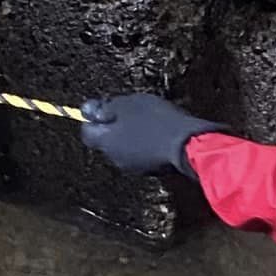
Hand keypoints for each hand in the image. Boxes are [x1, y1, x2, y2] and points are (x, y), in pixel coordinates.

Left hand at [79, 94, 223, 177]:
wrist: (188, 143)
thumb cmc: (157, 121)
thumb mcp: (128, 104)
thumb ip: (105, 108)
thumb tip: (89, 110)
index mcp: (106, 142)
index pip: (87, 132)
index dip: (93, 118)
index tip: (104, 107)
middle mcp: (115, 158)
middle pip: (107, 140)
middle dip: (115, 126)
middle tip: (130, 111)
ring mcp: (134, 167)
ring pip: (125, 148)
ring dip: (131, 136)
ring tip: (148, 121)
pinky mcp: (151, 170)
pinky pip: (141, 155)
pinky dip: (146, 145)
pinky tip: (159, 134)